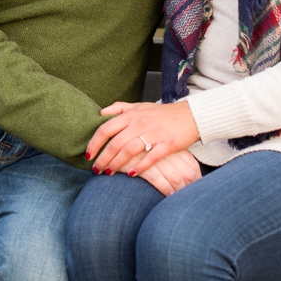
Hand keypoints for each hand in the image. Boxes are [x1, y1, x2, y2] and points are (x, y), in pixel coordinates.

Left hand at [86, 100, 200, 177]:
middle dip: (103, 159)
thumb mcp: (141, 106)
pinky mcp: (167, 144)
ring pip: (129, 151)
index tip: (88, 155)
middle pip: (115, 143)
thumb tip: (101, 112)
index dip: (94, 143)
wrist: (192, 115)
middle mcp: (141, 123)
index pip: (106, 128)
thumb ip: (120, 108)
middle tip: (95, 169)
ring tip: (109, 173)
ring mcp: (154, 134)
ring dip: (116, 164)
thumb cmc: (164, 113)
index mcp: (132, 114)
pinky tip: (132, 174)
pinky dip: (140, 167)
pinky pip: (151, 157)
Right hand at [139, 150, 203, 196]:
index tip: (197, 189)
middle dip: (190, 187)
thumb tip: (187, 175)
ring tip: (181, 201)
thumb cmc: (138, 147)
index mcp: (172, 146)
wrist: (114, 141)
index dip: (196, 179)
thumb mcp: (157, 150)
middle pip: (187, 172)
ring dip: (179, 190)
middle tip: (191, 199)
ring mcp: (155, 156)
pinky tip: (168, 195)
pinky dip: (165, 189)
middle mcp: (166, 150)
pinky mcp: (142, 163)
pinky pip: (158, 179)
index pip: (192, 165)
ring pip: (175, 176)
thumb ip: (171, 159)